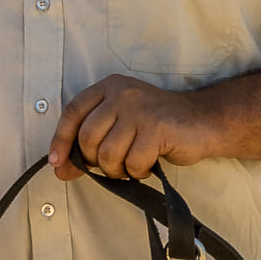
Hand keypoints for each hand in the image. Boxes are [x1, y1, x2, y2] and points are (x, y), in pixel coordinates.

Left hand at [51, 75, 218, 181]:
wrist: (203, 121)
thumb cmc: (158, 127)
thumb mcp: (120, 126)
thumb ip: (90, 145)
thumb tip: (60, 171)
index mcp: (109, 87)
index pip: (73, 112)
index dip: (61, 140)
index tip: (57, 163)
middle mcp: (122, 94)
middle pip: (87, 137)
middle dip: (95, 161)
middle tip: (112, 165)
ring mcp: (140, 110)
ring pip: (108, 153)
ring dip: (117, 170)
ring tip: (131, 166)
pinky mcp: (157, 128)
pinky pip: (133, 163)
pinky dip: (137, 172)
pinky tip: (147, 165)